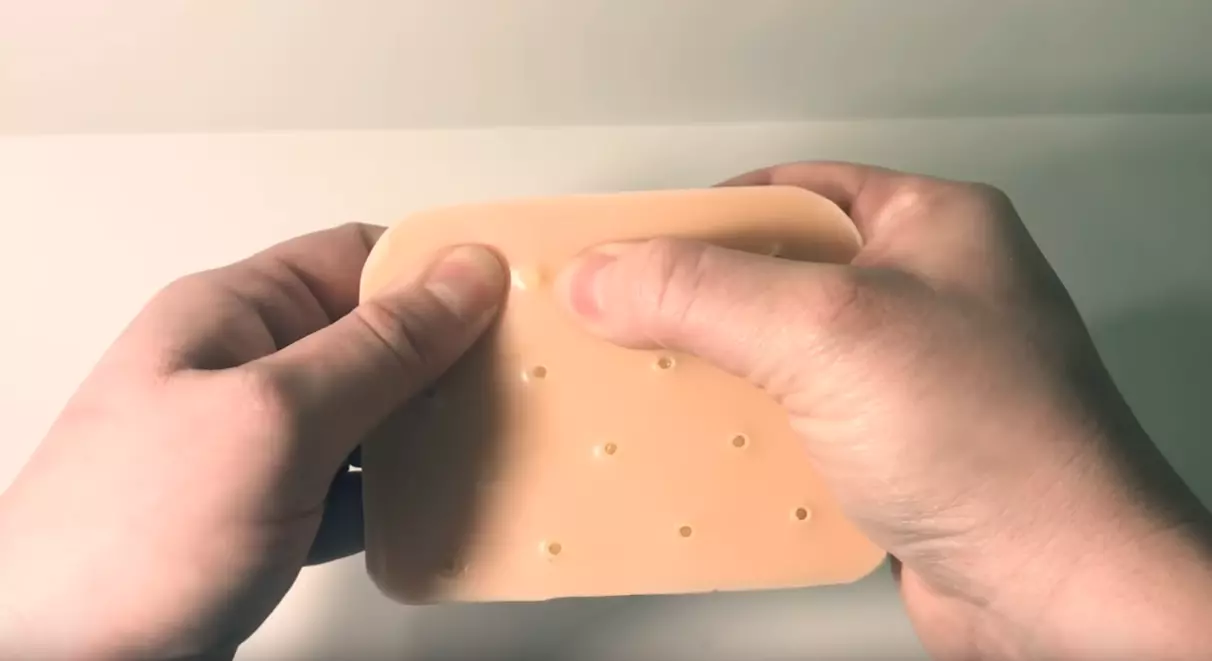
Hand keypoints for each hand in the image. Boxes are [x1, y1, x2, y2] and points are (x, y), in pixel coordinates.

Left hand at [0, 225, 506, 659]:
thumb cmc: (131, 541)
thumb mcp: (276, 420)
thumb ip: (379, 346)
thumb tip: (464, 275)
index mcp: (233, 315)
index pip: (356, 257)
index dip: (437, 269)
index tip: (513, 297)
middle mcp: (244, 370)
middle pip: (372, 337)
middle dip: (447, 358)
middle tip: (523, 382)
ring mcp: (253, 446)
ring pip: (370, 415)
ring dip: (430, 431)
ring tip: (497, 446)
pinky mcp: (265, 513)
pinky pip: (354, 486)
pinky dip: (399, 497)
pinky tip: (436, 513)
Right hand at [556, 162, 1211, 658]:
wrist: (1061, 591)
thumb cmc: (1000, 447)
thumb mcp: (827, 334)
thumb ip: (704, 293)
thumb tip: (603, 273)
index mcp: (931, 225)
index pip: (787, 192)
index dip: (700, 217)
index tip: (624, 248)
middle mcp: (923, 293)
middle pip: (775, 275)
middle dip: (695, 304)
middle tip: (619, 323)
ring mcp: (909, 375)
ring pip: (780, 356)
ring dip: (715, 377)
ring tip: (644, 388)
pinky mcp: (893, 448)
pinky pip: (796, 424)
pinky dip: (747, 438)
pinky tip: (702, 455)